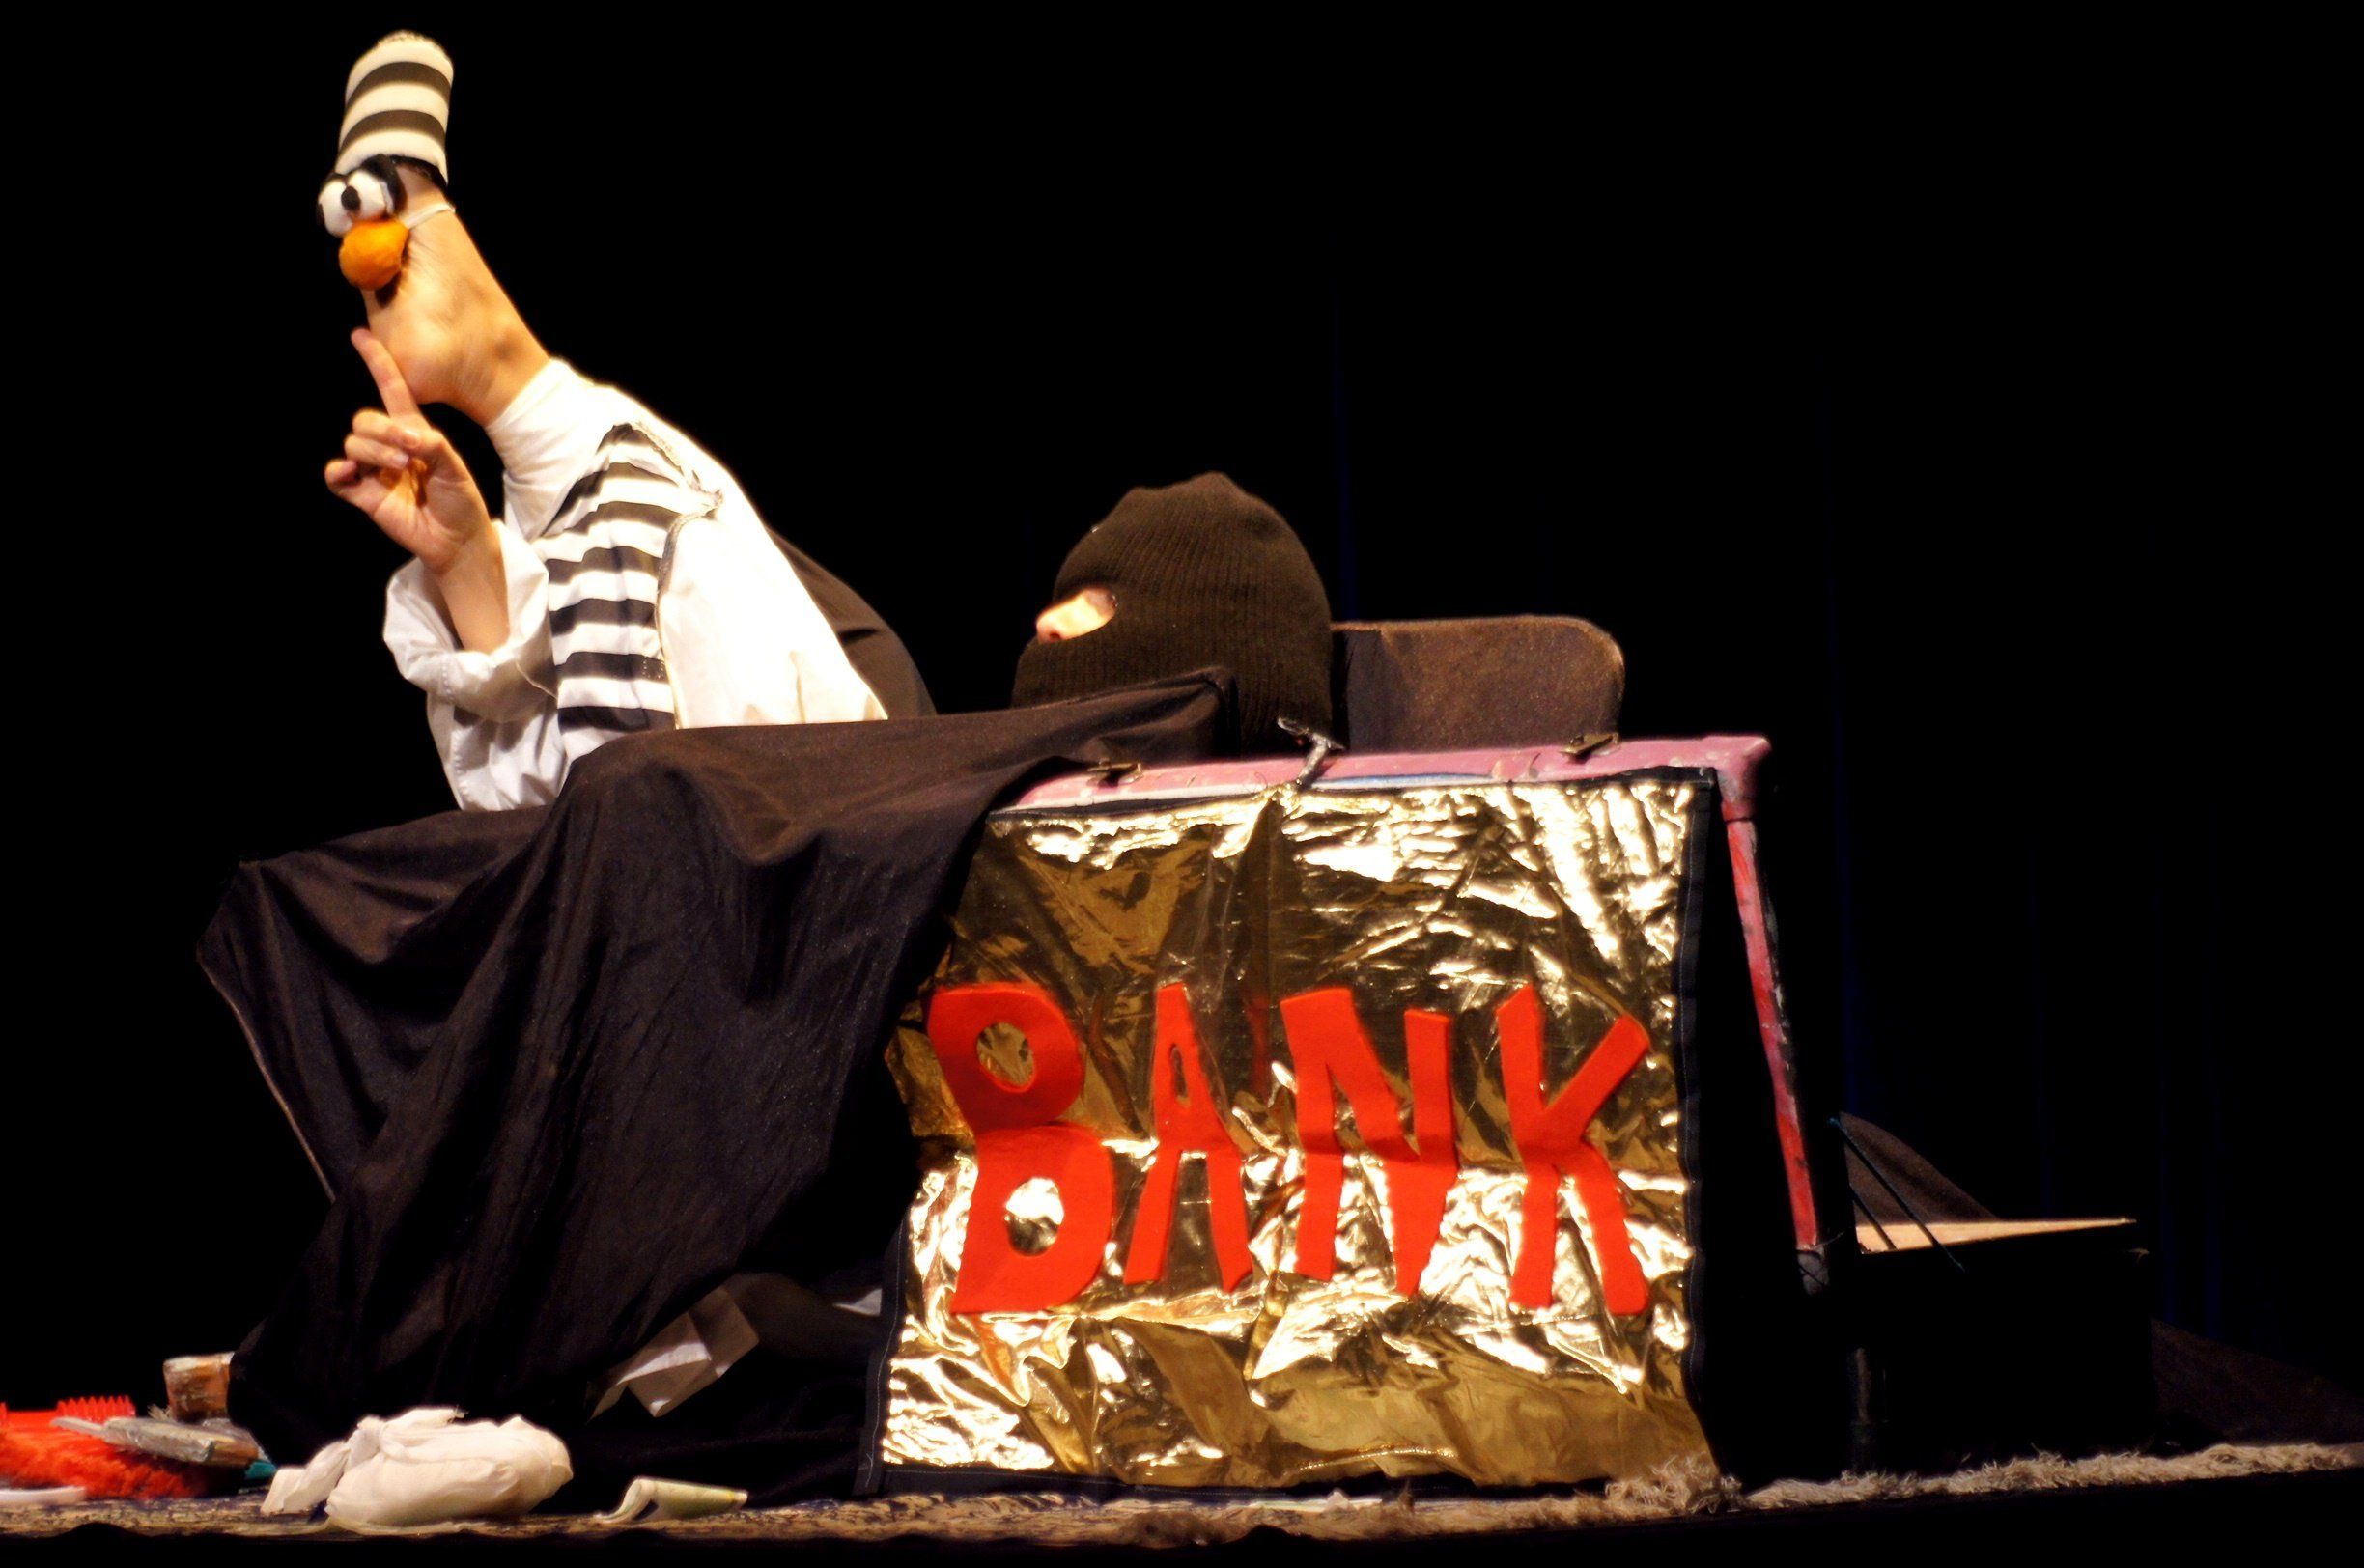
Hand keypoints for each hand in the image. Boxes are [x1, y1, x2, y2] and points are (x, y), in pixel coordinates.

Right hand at [325, 329, 493, 575]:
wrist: (457, 538)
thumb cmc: (460, 500)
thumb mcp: (454, 466)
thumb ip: (431, 445)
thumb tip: (403, 438)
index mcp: (413, 431)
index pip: (391, 389)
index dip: (377, 362)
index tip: (361, 334)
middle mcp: (390, 446)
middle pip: (364, 419)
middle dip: (382, 431)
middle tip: (409, 454)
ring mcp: (374, 470)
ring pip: (353, 443)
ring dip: (374, 452)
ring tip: (400, 470)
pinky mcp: (363, 494)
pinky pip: (336, 475)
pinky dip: (339, 470)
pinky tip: (353, 472)